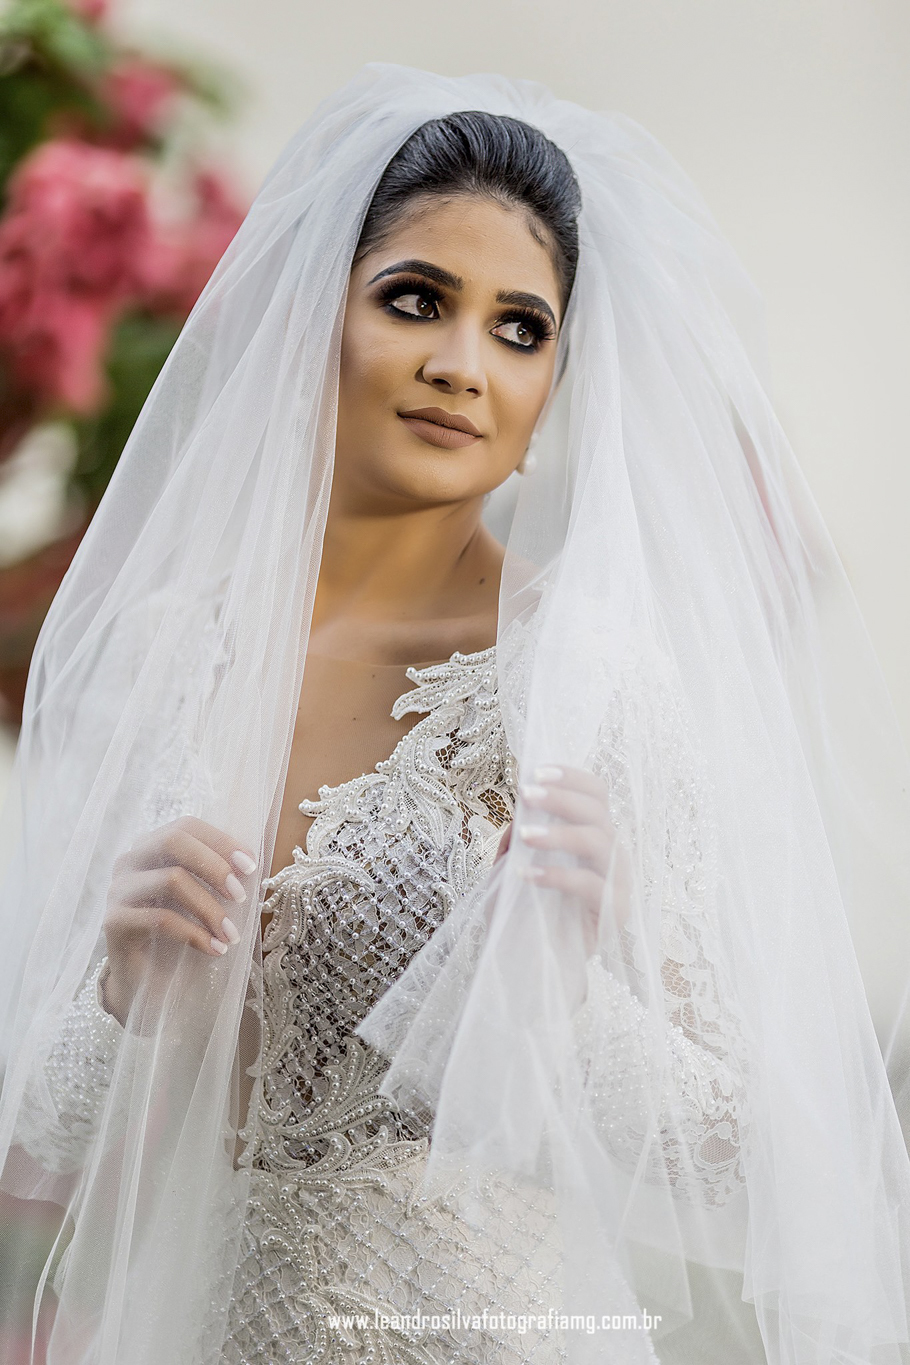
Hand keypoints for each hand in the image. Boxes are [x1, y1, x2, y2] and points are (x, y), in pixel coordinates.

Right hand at [102, 815, 257, 1026]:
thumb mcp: (203, 899)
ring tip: (232, 935)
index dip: (221, 841)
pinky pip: (161, 918)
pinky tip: (215, 950)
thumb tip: (251, 861)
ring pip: (171, 879)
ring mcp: (118, 890)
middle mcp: (129, 861)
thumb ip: (220, 876)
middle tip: (240, 896)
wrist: (148, 983)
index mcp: (151, 848)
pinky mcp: (114, 922)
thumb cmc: (181, 936)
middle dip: (214, 866)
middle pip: (173, 841)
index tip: (250, 866)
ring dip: (210, 909)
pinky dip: (195, 934)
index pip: (186, 826)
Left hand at [495, 765, 630, 934]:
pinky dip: (558, 875)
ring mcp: (617, 881)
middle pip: (598, 811)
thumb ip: (517, 839)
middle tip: (527, 793)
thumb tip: (519, 809)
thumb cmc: (524, 912)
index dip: (571, 777)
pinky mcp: (615, 911)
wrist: (529, 962)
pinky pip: (590, 884)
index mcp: (592, 836)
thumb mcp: (511, 868)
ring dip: (559, 833)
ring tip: (525, 836)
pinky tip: (528, 876)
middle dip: (561, 797)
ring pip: (598, 841)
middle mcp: (611, 853)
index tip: (536, 771)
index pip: (596, 794)